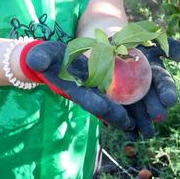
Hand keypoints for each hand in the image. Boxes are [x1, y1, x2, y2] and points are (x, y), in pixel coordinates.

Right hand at [19, 40, 133, 130]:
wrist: (54, 62)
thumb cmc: (48, 57)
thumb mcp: (43, 54)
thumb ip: (40, 57)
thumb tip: (35, 60)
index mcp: (73, 88)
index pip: (84, 98)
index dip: (93, 103)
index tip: (103, 108)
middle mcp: (86, 93)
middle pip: (103, 106)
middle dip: (115, 116)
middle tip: (130, 124)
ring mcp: (96, 92)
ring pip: (113, 105)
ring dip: (126, 115)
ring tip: (141, 125)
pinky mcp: (103, 87)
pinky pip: (118, 96)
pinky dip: (129, 103)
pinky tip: (144, 107)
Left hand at [124, 37, 179, 139]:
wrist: (107, 42)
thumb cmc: (135, 38)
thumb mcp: (155, 40)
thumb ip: (177, 50)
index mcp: (157, 75)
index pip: (165, 85)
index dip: (168, 92)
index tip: (170, 100)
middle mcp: (146, 89)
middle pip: (152, 102)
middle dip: (157, 110)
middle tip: (158, 116)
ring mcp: (131, 98)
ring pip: (139, 113)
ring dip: (144, 122)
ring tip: (147, 132)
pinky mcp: (117, 104)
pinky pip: (122, 116)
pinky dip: (127, 127)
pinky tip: (131, 134)